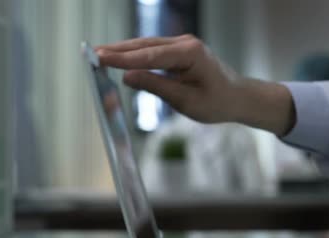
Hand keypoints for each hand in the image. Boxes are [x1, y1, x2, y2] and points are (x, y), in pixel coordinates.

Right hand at [96, 35, 295, 135]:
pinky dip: (136, 55)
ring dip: (124, 51)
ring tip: (99, 56)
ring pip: (147, 46)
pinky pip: (153, 51)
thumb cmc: (218, 102)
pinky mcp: (180, 51)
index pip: (150, 55)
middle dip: (118, 51)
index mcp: (190, 53)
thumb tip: (128, 77)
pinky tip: (119, 59)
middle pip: (145, 45)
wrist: (238, 98)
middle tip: (91, 55)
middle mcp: (185, 43)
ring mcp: (183, 45)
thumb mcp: (186, 101)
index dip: (123, 58)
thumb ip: (157, 87)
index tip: (100, 58)